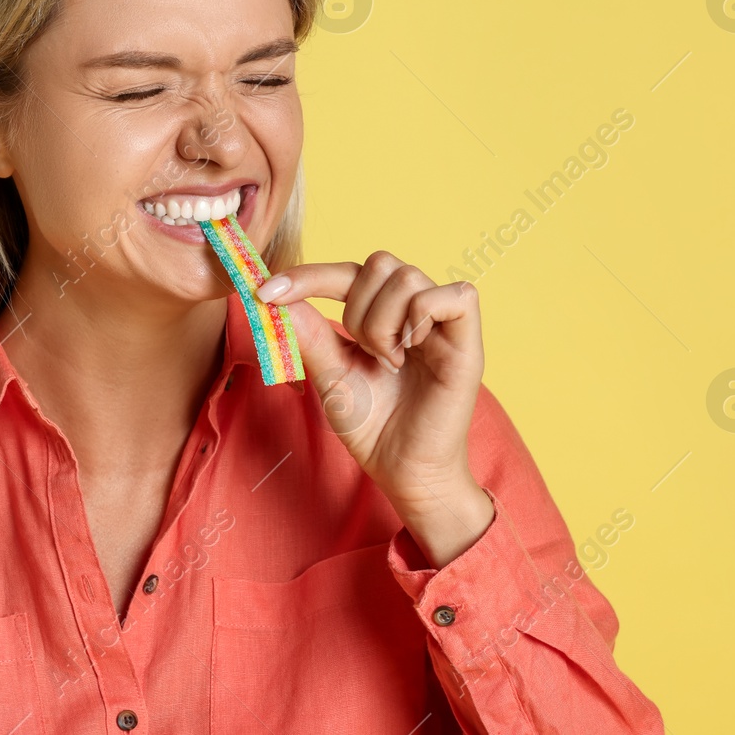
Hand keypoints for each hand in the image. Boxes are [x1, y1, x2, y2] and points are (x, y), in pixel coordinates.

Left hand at [256, 252, 494, 566]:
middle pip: (380, 262)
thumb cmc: (372, 425)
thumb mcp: (329, 374)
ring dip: (383, 322)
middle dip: (357, 309)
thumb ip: (308, 333)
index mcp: (382, 313)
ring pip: (408, 276)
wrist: (403, 471)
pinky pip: (456, 295)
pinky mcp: (468, 342)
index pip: (346, 272)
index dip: (308, 275)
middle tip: (364, 355)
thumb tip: (273, 296)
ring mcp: (442, 323)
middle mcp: (414, 310)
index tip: (266, 291)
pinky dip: (422, 316)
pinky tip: (411, 350)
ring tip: (388, 362)